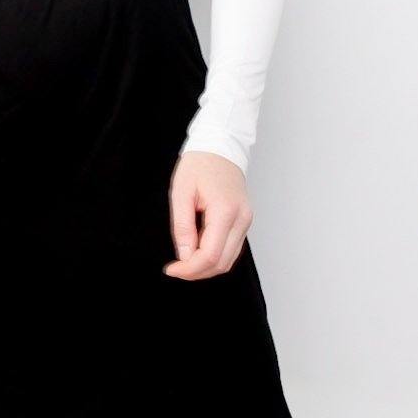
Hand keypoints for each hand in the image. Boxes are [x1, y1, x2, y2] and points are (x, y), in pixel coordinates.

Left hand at [164, 150, 252, 279]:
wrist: (220, 145)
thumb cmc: (200, 163)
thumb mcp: (181, 192)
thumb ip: (182, 227)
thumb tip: (185, 255)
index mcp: (225, 210)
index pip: (210, 255)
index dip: (189, 269)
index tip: (172, 269)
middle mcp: (241, 219)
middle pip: (222, 263)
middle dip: (197, 272)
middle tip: (176, 268)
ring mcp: (246, 220)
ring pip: (229, 260)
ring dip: (206, 266)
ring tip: (185, 259)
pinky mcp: (244, 220)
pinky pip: (231, 248)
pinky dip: (215, 255)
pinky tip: (198, 249)